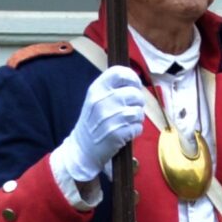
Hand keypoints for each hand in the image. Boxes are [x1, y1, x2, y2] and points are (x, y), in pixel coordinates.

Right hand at [57, 66, 147, 184]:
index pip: (120, 72)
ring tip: (127, 121)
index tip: (135, 85)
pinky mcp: (117, 134)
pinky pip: (138, 127)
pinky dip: (135, 130)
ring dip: (137, 117)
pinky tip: (126, 132)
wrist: (82, 149)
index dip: (132, 77)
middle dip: (138, 102)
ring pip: (139, 111)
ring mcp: (110, 118)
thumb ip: (111, 88)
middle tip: (131, 108)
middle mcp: (102, 101)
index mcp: (96, 89)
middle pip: (135, 93)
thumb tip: (134, 80)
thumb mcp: (94, 99)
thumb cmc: (92, 122)